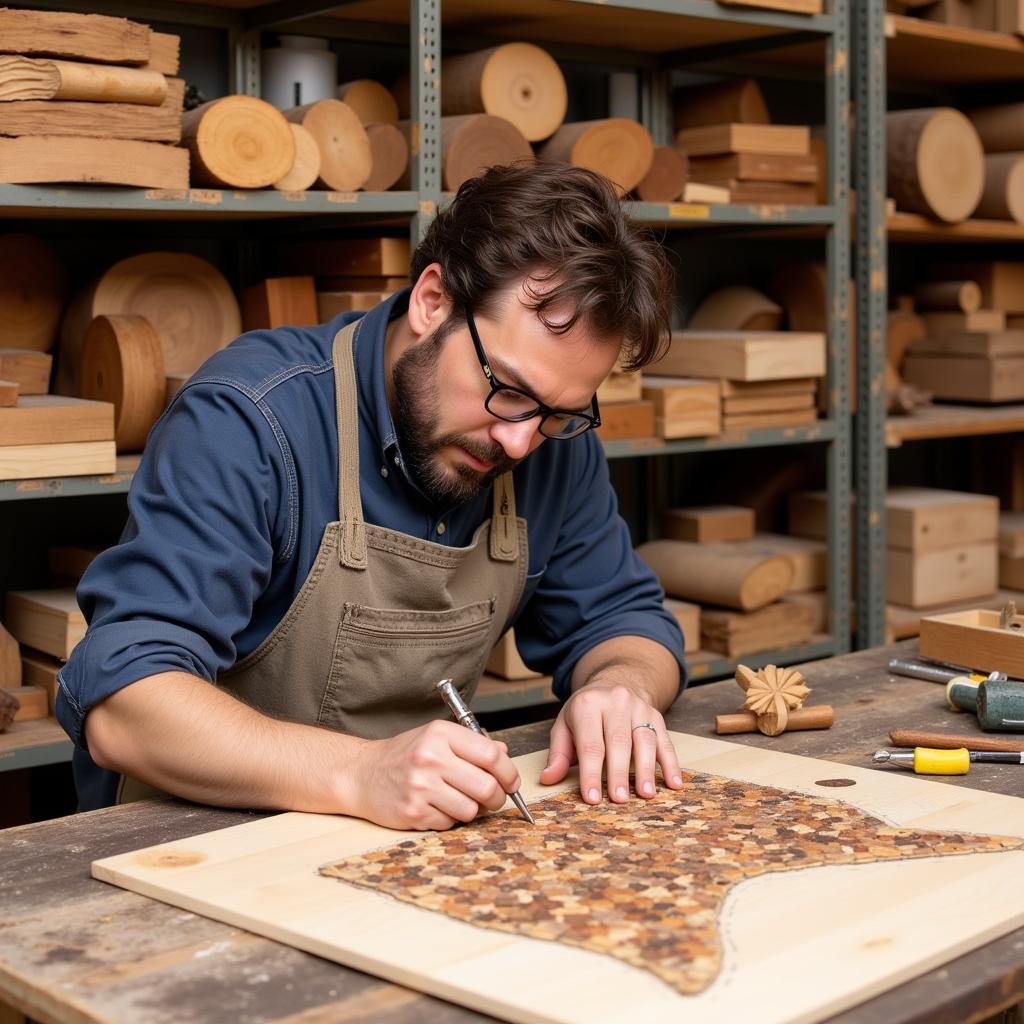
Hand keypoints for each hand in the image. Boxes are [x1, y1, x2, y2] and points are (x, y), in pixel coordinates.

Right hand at [347, 720, 521, 830]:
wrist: (361, 774)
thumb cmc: (404, 755)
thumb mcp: (436, 738)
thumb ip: (471, 744)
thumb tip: (504, 753)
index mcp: (440, 734)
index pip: (491, 755)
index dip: (509, 772)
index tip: (511, 782)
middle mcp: (431, 758)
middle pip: (486, 786)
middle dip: (498, 798)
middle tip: (494, 799)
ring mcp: (420, 786)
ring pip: (471, 810)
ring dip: (472, 810)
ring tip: (459, 801)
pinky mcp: (413, 812)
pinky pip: (450, 823)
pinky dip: (450, 819)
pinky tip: (437, 807)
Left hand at [539, 681, 682, 803]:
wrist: (615, 681)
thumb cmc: (586, 711)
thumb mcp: (565, 724)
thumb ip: (558, 753)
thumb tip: (548, 779)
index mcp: (588, 705)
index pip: (590, 744)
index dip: (591, 772)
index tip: (592, 798)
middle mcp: (616, 702)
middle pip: (619, 742)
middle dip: (619, 773)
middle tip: (619, 799)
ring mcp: (639, 708)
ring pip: (645, 740)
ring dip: (647, 769)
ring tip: (646, 794)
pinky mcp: (656, 716)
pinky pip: (665, 740)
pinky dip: (671, 763)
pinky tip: (674, 783)